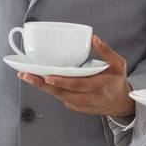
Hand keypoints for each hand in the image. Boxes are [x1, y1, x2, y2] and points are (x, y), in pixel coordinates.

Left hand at [16, 34, 133, 116]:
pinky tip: (37, 80)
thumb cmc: (117, 82)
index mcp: (98, 87)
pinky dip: (48, 89)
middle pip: (61, 92)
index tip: (48, 76)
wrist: (119, 105)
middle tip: (26, 75)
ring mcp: (78, 105)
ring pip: (57, 96)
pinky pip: (59, 97)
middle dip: (42, 84)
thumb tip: (94, 39)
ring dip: (40, 86)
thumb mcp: (118, 65)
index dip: (62, 82)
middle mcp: (86, 99)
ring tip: (26, 76)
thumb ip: (107, 52)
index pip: (77, 85)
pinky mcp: (73, 107)